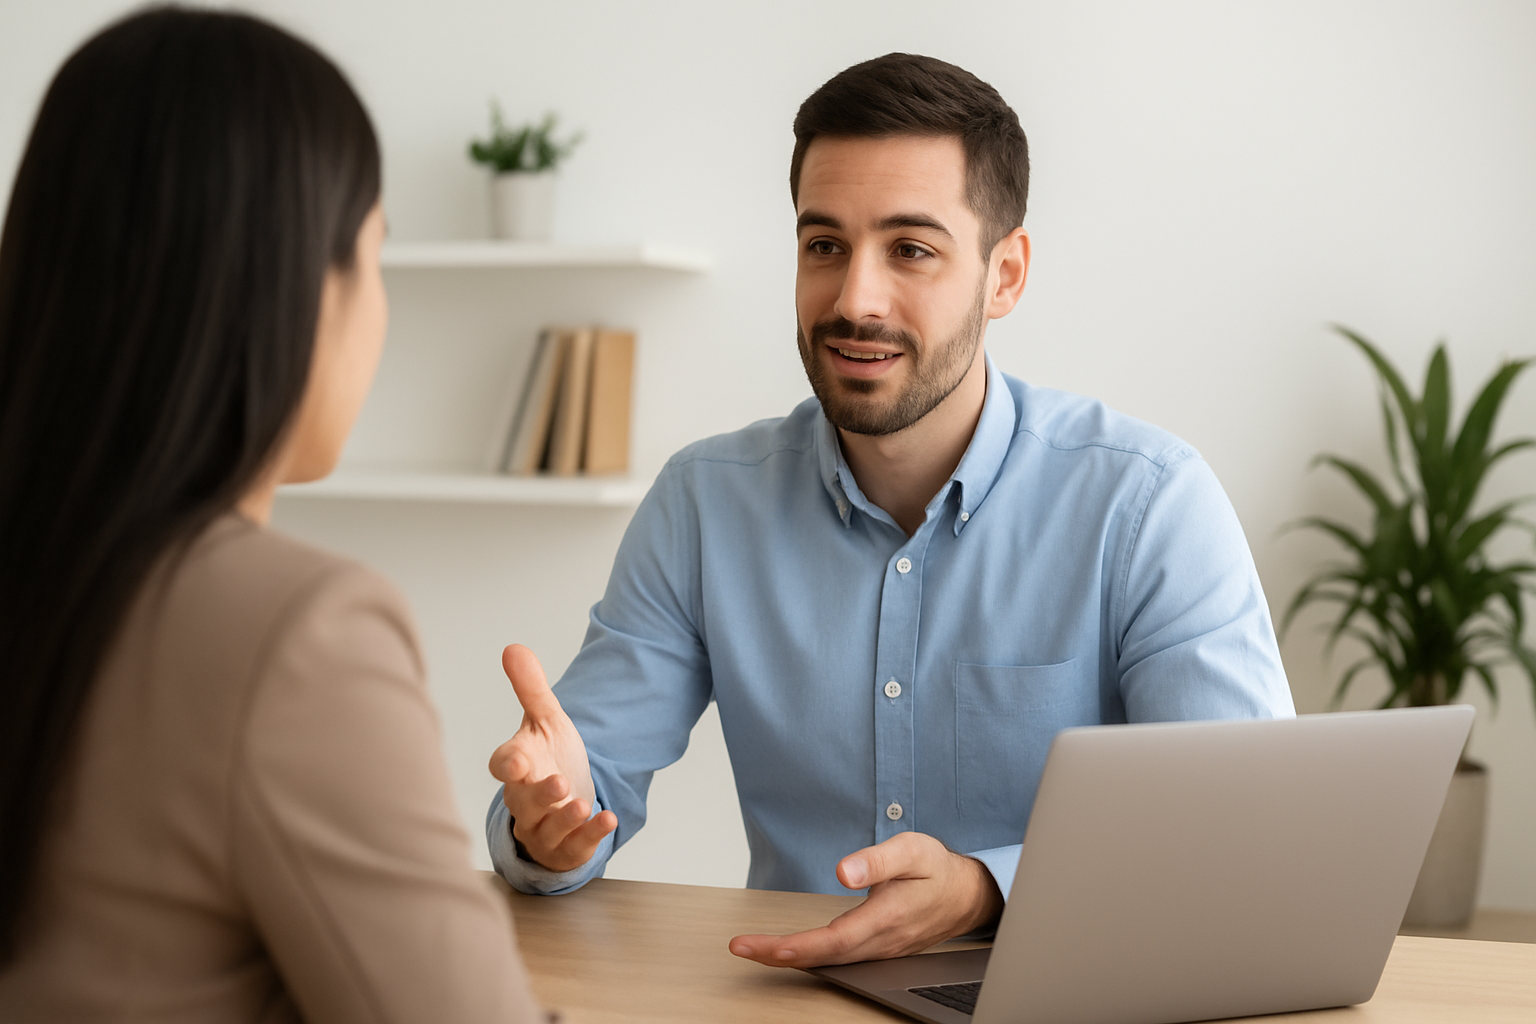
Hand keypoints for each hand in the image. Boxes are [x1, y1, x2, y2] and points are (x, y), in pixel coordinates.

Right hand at [487, 644, 616, 871]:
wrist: (562, 800)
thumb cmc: (547, 758)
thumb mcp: (545, 721)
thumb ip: (530, 689)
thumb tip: (513, 647)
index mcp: (517, 765)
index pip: (503, 765)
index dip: (507, 764)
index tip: (515, 761)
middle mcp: (524, 799)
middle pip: (524, 800)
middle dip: (540, 794)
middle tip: (559, 783)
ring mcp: (543, 826)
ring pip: (547, 827)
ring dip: (564, 818)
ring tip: (582, 804)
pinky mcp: (565, 846)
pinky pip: (574, 845)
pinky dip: (590, 835)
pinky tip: (609, 820)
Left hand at [727, 831, 1002, 968]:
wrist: (967, 895)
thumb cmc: (937, 869)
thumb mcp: (913, 850)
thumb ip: (878, 860)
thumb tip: (844, 871)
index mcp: (887, 918)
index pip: (833, 940)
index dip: (795, 947)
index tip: (761, 945)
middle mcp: (880, 941)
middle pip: (823, 956)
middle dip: (777, 955)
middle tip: (741, 947)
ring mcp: (878, 948)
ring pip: (828, 960)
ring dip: (788, 957)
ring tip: (753, 949)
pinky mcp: (876, 947)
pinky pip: (837, 958)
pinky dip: (808, 956)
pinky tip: (788, 951)